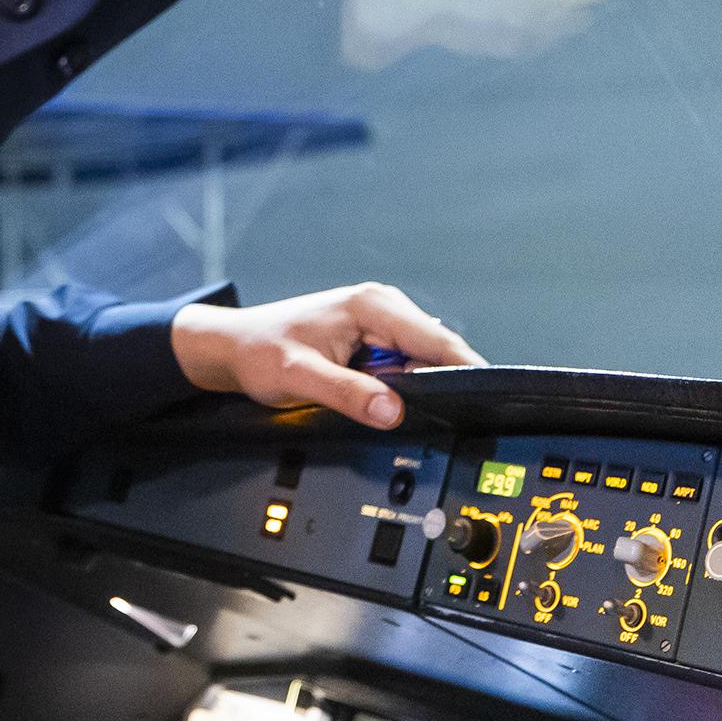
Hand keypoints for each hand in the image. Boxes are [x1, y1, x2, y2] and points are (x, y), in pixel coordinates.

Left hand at [171, 285, 482, 430]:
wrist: (234, 346)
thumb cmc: (260, 351)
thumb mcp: (299, 377)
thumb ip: (347, 393)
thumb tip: (393, 411)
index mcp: (373, 305)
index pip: (438, 341)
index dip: (466, 371)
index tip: (486, 398)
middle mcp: (382, 305)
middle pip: (437, 350)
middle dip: (441, 382)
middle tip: (435, 415)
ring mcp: (380, 320)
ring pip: (422, 359)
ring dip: (419, 384)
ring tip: (393, 404)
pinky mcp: (374, 336)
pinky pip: (404, 362)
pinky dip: (403, 382)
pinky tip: (386, 397)